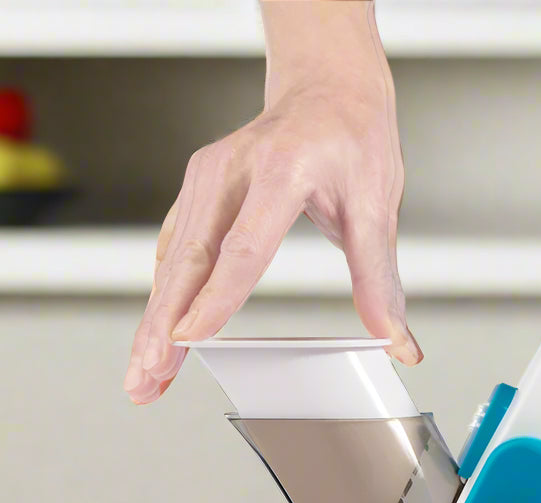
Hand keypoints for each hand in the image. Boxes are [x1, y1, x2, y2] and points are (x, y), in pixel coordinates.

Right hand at [125, 0, 417, 404]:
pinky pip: (174, 251)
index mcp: (281, 171)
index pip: (243, 247)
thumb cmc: (353, 139)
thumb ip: (379, 280)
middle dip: (163, 325)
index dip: (215, 298)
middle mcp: (231, 170)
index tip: (190, 338)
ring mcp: (206, 178)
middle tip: (147, 376)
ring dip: (153, 321)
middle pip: (190, 260)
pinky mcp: (196, 191)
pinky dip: (162, 297)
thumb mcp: (376, 206)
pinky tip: (155, 335)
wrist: (328, 87)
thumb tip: (397, 341)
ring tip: (144, 375)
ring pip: (172, 261)